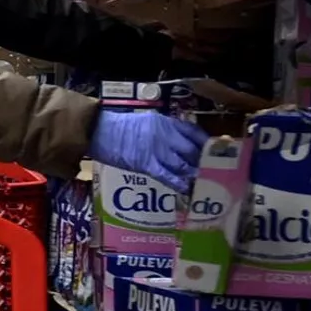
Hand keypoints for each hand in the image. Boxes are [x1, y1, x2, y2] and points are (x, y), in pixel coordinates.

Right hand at [88, 110, 206, 191]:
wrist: (96, 130)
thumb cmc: (116, 127)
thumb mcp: (145, 121)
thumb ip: (162, 131)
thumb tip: (175, 145)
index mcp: (165, 122)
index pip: (194, 132)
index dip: (206, 144)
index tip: (213, 153)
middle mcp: (165, 135)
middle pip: (192, 150)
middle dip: (202, 163)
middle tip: (210, 173)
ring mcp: (156, 149)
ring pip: (182, 164)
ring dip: (193, 175)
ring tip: (201, 184)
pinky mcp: (145, 163)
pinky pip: (166, 175)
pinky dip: (178, 183)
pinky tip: (185, 189)